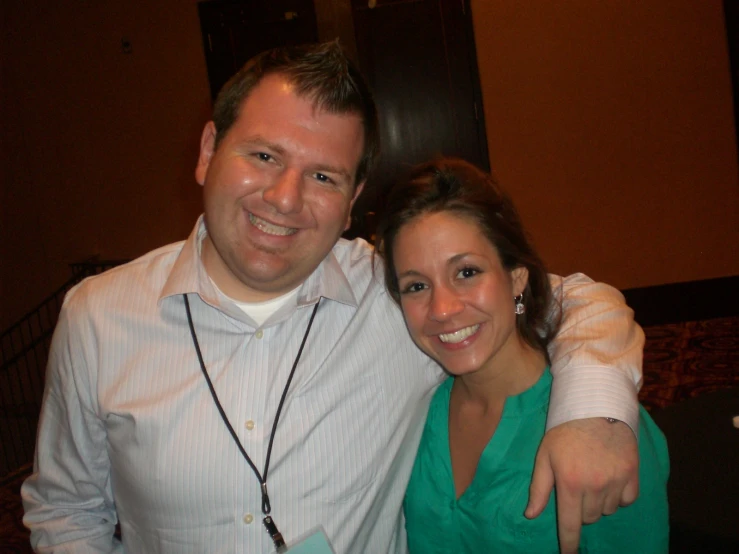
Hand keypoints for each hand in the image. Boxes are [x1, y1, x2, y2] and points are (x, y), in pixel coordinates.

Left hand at [524, 417, 638, 552]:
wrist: (596, 405)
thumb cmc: (564, 430)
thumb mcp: (544, 456)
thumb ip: (539, 487)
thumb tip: (531, 515)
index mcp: (570, 483)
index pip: (570, 524)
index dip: (569, 544)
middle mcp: (595, 486)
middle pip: (589, 517)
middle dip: (581, 508)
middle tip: (577, 484)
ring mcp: (616, 480)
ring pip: (608, 510)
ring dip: (600, 501)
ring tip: (593, 475)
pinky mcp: (633, 473)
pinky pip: (627, 500)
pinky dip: (619, 495)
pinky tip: (610, 477)